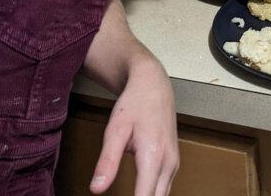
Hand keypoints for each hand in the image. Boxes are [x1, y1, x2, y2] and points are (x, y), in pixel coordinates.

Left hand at [89, 53, 178, 195]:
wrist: (153, 85)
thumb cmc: (134, 104)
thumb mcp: (115, 130)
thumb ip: (107, 161)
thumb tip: (96, 189)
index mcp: (153, 157)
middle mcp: (168, 163)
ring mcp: (173, 163)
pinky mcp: (173, 162)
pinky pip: (165, 188)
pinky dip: (153, 195)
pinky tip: (140, 195)